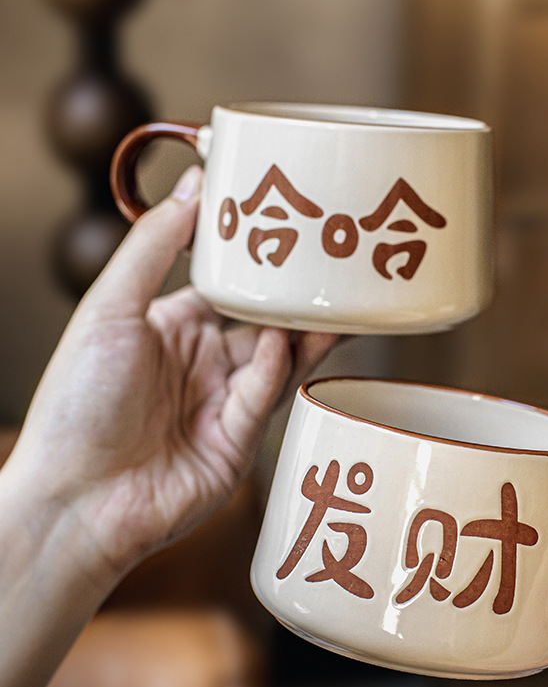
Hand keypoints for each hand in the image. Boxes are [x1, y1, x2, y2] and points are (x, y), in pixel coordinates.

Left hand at [3, 166, 336, 582]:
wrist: (74, 501)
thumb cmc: (77, 404)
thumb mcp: (110, 308)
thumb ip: (154, 247)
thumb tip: (192, 186)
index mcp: (171, 331)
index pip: (227, 288)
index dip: (257, 263)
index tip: (290, 229)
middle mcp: (201, 366)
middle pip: (263, 324)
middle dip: (296, 301)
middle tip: (332, 270)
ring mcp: (222, 406)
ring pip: (277, 362)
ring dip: (302, 334)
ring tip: (334, 306)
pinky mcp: (239, 445)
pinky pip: (263, 398)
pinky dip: (272, 370)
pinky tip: (279, 346)